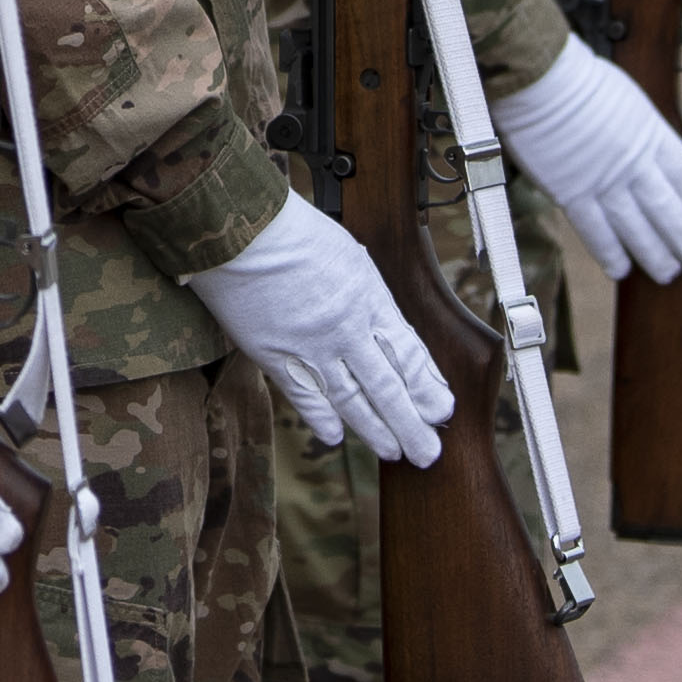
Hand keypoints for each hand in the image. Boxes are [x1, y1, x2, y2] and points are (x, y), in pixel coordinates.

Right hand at [184, 195, 452, 467]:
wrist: (240, 229)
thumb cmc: (294, 233)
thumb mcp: (350, 257)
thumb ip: (368, 298)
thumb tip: (386, 332)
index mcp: (368, 299)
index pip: (407, 354)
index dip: (427, 386)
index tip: (441, 410)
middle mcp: (346, 329)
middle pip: (387, 387)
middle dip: (411, 423)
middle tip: (427, 452)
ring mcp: (310, 346)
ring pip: (350, 399)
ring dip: (374, 429)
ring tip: (392, 450)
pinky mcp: (273, 355)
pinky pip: (304, 394)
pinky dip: (321, 418)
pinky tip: (335, 436)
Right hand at [493, 47, 681, 277]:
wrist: (539, 75)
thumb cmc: (580, 79)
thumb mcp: (630, 100)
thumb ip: (644, 132)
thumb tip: (656, 156)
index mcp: (651, 134)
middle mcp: (633, 163)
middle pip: (669, 210)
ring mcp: (602, 180)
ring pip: (637, 228)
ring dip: (656, 254)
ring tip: (669, 273)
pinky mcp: (570, 192)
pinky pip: (595, 231)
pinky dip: (610, 252)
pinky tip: (622, 269)